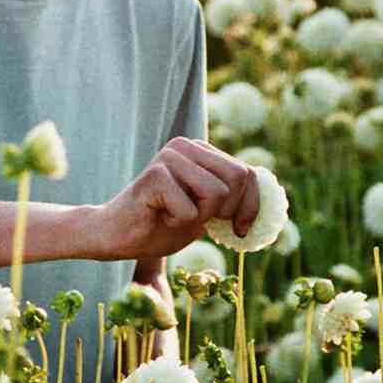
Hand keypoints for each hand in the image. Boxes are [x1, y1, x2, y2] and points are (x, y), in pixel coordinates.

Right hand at [88, 138, 259, 260]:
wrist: (114, 236)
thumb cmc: (159, 225)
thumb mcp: (204, 213)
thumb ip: (229, 201)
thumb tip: (268, 200)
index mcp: (199, 150)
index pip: (247, 173)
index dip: (251, 206)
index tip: (240, 231)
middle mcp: (185, 145)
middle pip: (238, 178)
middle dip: (227, 211)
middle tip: (200, 222)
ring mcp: (169, 156)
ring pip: (216, 194)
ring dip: (198, 219)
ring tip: (173, 216)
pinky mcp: (155, 174)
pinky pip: (190, 211)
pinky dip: (177, 224)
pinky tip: (158, 217)